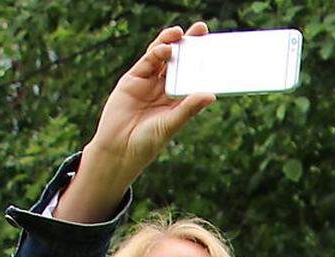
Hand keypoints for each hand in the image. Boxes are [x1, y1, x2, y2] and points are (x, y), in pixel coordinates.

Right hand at [88, 22, 215, 177]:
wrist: (119, 149)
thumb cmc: (148, 141)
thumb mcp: (172, 123)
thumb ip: (189, 108)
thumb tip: (211, 94)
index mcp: (178, 98)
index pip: (192, 74)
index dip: (202, 61)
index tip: (215, 48)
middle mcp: (164, 87)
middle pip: (178, 61)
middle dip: (189, 44)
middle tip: (202, 29)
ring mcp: (147, 82)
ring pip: (161, 57)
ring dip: (171, 43)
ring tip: (181, 33)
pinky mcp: (132, 80)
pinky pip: (146, 63)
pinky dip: (156, 53)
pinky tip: (166, 48)